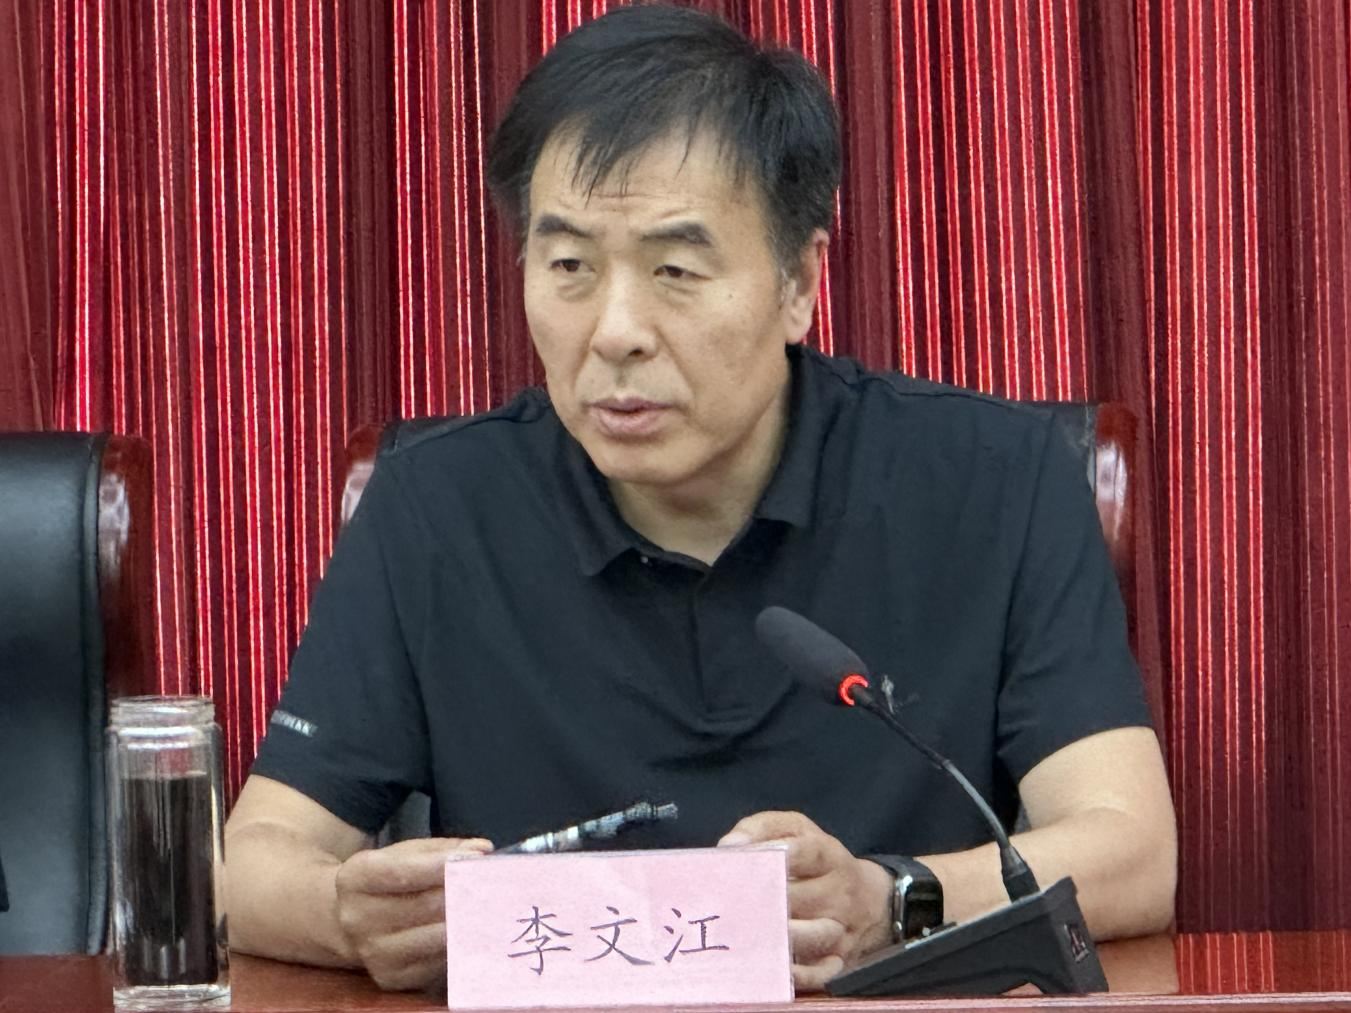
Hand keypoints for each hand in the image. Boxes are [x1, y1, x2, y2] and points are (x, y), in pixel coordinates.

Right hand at [334, 836, 492, 989]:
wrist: (352, 921)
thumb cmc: (389, 880)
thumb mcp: (406, 854)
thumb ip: (444, 849)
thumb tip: (482, 849)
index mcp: (356, 878)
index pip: (403, 872)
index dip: (441, 865)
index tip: (475, 858)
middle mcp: (357, 918)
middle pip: (426, 905)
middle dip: (465, 893)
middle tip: (494, 884)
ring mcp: (372, 953)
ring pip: (437, 936)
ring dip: (468, 920)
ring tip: (489, 906)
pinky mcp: (389, 978)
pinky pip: (437, 960)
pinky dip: (458, 943)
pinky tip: (468, 929)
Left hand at [718, 811, 892, 991]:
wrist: (872, 900)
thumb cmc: (817, 862)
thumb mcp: (796, 830)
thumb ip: (760, 829)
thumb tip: (729, 847)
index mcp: (829, 856)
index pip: (809, 852)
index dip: (780, 854)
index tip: (750, 858)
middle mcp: (840, 893)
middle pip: (799, 897)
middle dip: (762, 899)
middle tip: (726, 902)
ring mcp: (842, 929)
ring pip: (812, 936)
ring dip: (778, 935)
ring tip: (746, 932)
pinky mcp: (840, 962)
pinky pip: (821, 973)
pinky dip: (798, 974)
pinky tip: (773, 967)